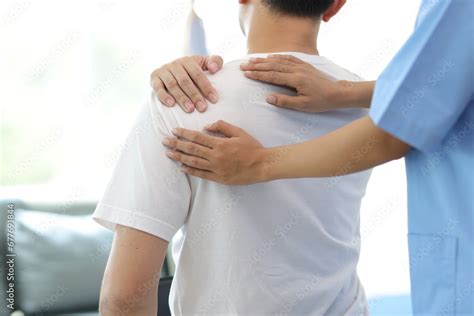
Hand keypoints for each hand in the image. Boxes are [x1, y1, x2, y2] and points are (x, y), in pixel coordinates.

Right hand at [150, 55, 222, 112]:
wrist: (171, 72)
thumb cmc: (193, 71)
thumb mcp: (204, 63)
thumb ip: (215, 61)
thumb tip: (214, 68)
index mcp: (187, 61)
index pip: (197, 74)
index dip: (206, 86)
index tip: (214, 99)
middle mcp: (174, 65)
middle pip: (185, 81)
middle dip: (194, 95)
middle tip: (202, 108)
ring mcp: (163, 71)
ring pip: (172, 85)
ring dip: (181, 98)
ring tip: (190, 110)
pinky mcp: (154, 79)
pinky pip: (158, 88)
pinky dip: (164, 96)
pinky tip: (171, 104)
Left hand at [161, 121, 266, 184]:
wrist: (262, 165)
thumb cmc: (252, 147)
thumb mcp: (239, 132)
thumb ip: (222, 127)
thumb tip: (206, 126)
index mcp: (220, 144)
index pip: (197, 137)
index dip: (184, 134)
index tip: (174, 130)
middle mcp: (216, 156)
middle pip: (192, 149)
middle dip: (176, 144)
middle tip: (165, 141)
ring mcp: (217, 168)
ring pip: (194, 162)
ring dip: (180, 157)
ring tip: (169, 154)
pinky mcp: (219, 178)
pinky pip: (202, 175)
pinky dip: (191, 171)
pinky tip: (182, 167)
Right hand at [240, 54, 373, 111]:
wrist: (338, 93)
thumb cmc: (321, 101)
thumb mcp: (303, 106)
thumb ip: (285, 101)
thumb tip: (268, 98)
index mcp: (296, 80)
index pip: (272, 76)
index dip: (258, 74)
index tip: (247, 73)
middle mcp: (297, 70)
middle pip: (273, 66)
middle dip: (257, 66)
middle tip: (244, 66)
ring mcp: (301, 66)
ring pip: (279, 61)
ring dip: (264, 60)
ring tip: (252, 60)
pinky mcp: (305, 65)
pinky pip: (289, 58)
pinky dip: (277, 57)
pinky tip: (270, 57)